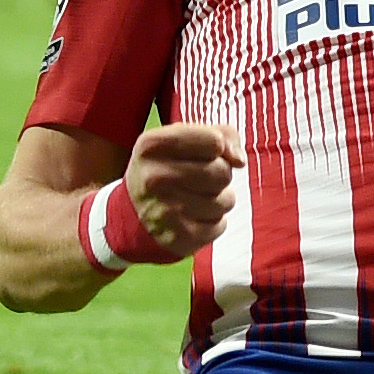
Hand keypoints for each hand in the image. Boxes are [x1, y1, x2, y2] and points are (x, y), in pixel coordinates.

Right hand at [121, 121, 244, 260]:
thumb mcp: (182, 138)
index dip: (218, 147)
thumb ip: (222, 134)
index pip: (214, 141)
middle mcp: (153, 177)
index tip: (205, 153)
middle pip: (222, 172)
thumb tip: (239, 160)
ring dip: (220, 200)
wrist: (133, 211)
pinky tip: (194, 217)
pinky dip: (214, 222)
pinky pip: (220, 226)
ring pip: (225, 201)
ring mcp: (163, 211)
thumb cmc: (167, 166)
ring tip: (198, 197)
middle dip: (221, 175)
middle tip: (202, 179)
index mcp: (152, 145)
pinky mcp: (176, 238)